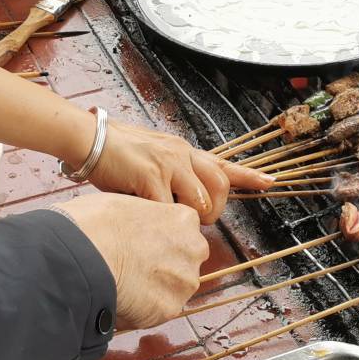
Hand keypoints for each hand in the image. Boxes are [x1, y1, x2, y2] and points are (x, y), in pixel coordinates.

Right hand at [53, 192, 208, 328]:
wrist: (84, 253)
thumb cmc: (97, 223)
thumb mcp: (126, 205)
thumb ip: (143, 220)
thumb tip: (132, 229)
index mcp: (184, 219)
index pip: (182, 235)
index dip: (159, 243)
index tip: (142, 248)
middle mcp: (193, 250)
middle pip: (183, 264)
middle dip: (162, 269)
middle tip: (133, 269)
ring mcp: (184, 281)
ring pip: (172, 291)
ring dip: (152, 292)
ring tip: (122, 285)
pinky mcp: (169, 308)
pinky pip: (156, 313)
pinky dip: (139, 311)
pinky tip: (119, 299)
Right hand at [87, 119, 273, 223]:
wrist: (88, 138)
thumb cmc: (115, 153)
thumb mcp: (151, 157)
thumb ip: (170, 175)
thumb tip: (180, 203)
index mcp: (182, 151)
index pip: (222, 164)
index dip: (248, 175)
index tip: (269, 181)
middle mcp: (181, 154)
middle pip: (220, 187)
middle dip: (213, 211)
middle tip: (194, 222)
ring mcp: (168, 163)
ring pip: (199, 201)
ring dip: (186, 218)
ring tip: (165, 220)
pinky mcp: (151, 175)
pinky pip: (167, 209)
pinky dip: (159, 220)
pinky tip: (145, 218)